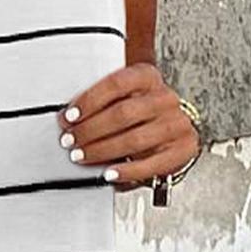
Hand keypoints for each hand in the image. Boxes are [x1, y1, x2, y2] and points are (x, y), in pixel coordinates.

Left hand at [58, 64, 198, 189]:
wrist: (173, 131)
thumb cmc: (140, 115)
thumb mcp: (124, 98)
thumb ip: (101, 104)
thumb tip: (68, 121)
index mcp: (148, 77)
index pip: (116, 83)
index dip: (90, 101)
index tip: (69, 117)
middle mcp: (165, 98)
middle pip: (123, 113)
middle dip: (91, 130)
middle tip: (70, 142)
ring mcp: (176, 124)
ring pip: (134, 139)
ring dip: (102, 151)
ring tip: (82, 157)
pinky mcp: (182, 149)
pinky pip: (150, 164)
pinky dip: (126, 171)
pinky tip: (108, 174)